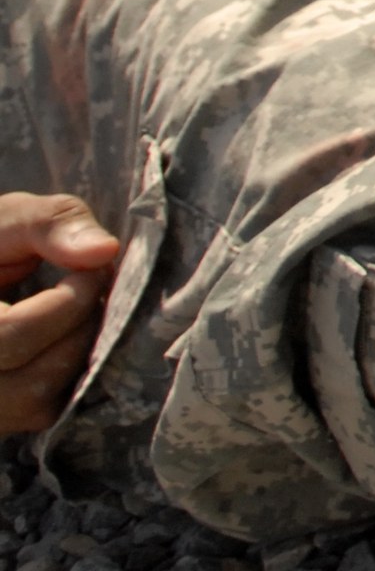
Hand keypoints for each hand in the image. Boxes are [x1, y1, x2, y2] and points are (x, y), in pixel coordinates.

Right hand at [0, 194, 118, 435]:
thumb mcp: (6, 221)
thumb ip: (50, 226)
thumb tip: (105, 252)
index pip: (10, 338)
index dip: (68, 303)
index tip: (91, 269)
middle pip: (29, 383)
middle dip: (78, 329)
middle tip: (91, 290)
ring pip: (37, 405)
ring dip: (77, 354)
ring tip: (78, 311)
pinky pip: (39, 412)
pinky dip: (66, 374)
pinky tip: (65, 336)